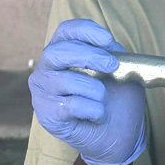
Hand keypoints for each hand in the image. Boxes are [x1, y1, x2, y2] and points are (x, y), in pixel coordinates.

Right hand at [28, 19, 146, 164]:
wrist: (116, 133)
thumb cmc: (116, 97)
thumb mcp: (122, 71)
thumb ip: (115, 55)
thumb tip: (110, 46)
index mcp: (64, 52)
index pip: (65, 31)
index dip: (85, 30)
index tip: (107, 39)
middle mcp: (47, 69)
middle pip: (57, 51)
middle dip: (89, 56)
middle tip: (111, 66)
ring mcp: (43, 92)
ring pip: (65, 80)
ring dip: (94, 89)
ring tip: (104, 98)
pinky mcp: (47, 114)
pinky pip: (70, 105)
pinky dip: (93, 109)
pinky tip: (98, 114)